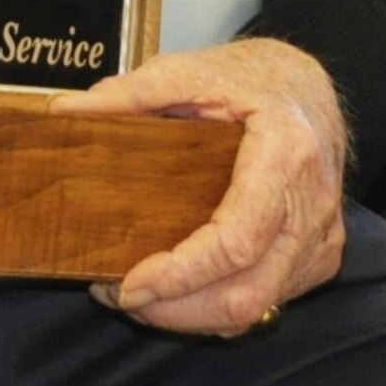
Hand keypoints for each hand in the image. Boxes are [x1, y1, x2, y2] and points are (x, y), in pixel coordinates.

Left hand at [46, 36, 347, 336]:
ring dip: (193, 315)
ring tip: (138, 296)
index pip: (237, 240)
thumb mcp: (189, 69)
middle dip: (177, 311)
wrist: (308, 85)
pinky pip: (269, 300)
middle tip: (119, 296)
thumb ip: (130, 93)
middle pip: (248, 292)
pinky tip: (180, 290)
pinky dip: (220, 307)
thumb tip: (65, 113)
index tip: (129, 283)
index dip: (181, 274)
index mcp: (286, 153)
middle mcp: (311, 205)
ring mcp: (320, 237)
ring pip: (258, 307)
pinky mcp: (319, 256)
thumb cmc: (252, 77)